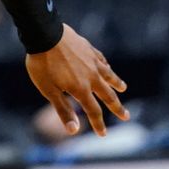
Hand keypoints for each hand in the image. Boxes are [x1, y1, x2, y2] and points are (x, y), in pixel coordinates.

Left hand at [25, 23, 128, 137]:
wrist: (43, 33)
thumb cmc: (42, 64)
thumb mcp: (48, 90)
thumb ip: (63, 110)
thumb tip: (74, 131)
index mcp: (80, 88)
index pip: (93, 111)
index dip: (98, 124)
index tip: (103, 134)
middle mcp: (91, 76)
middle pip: (107, 95)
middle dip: (116, 107)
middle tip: (126, 116)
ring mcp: (91, 61)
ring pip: (108, 75)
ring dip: (116, 83)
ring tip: (123, 88)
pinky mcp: (88, 48)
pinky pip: (101, 59)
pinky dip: (106, 66)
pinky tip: (107, 66)